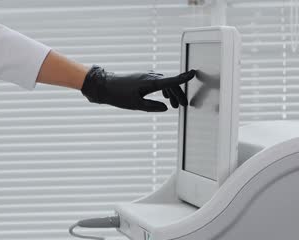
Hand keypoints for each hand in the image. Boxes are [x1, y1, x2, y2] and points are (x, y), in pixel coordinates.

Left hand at [81, 66, 195, 111]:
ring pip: (165, 83)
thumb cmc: (118, 95)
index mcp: (150, 83)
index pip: (171, 81)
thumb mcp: (136, 105)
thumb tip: (165, 108)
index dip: (183, 78)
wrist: (104, 86)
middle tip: (183, 106)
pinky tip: (165, 98)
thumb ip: (153, 107)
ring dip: (172, 93)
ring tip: (175, 105)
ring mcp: (147, 76)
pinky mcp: (143, 78)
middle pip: (170, 84)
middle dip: (179, 94)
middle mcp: (150, 77)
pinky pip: (159, 82)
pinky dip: (164, 90)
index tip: (193, 73)